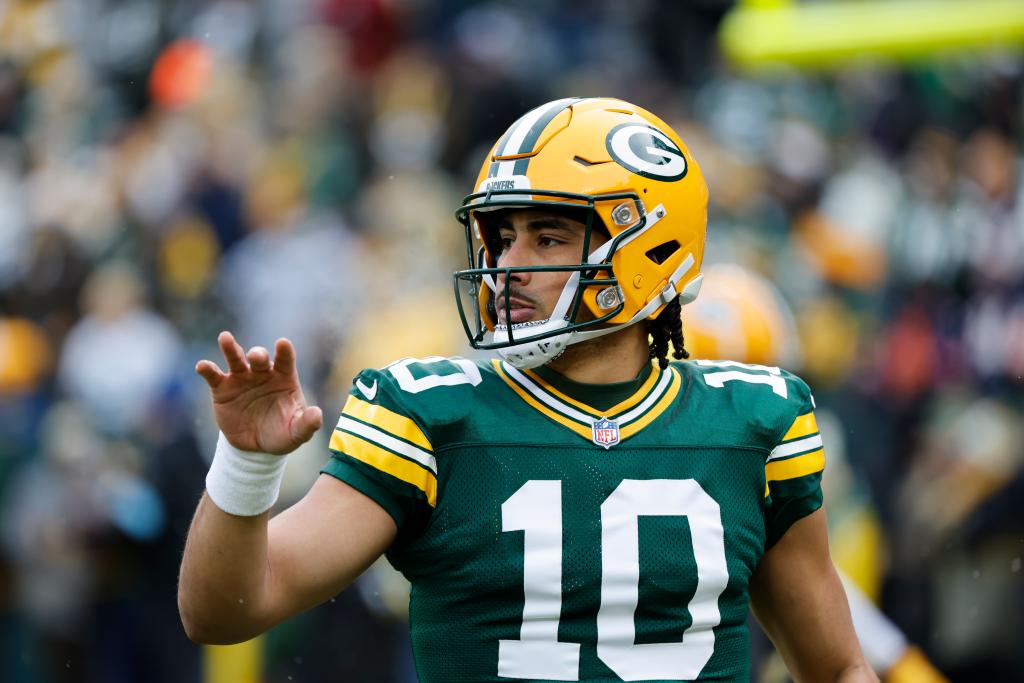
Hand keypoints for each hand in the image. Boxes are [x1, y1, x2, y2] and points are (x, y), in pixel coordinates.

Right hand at [196, 331, 323, 454]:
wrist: (256, 447)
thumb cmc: (281, 434)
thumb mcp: (296, 432)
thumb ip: (307, 424)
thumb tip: (318, 414)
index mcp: (284, 378)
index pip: (286, 360)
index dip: (284, 351)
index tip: (283, 343)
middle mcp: (263, 373)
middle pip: (260, 358)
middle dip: (258, 354)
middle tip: (256, 356)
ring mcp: (242, 379)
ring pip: (236, 359)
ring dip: (230, 348)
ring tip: (225, 338)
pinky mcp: (222, 389)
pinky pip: (214, 376)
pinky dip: (208, 369)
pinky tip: (202, 366)